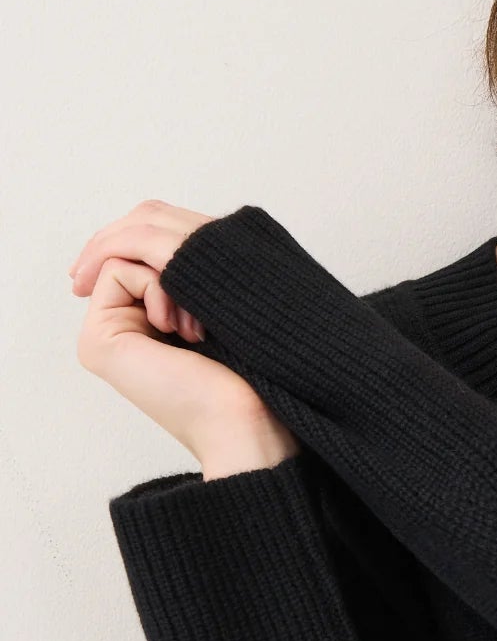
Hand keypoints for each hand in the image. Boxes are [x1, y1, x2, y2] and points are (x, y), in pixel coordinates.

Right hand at [69, 198, 283, 463]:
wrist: (250, 416)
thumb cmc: (254, 367)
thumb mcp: (221, 297)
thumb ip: (193, 261)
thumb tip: (168, 224)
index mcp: (148, 313)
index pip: (145, 236)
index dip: (176, 241)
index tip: (209, 299)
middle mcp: (121, 322)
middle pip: (131, 237)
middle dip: (170, 257)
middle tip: (200, 318)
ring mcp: (104, 332)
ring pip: (125, 251)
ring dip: (170, 276)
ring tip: (196, 330)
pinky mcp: (98, 341)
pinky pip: (119, 272)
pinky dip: (159, 288)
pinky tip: (182, 332)